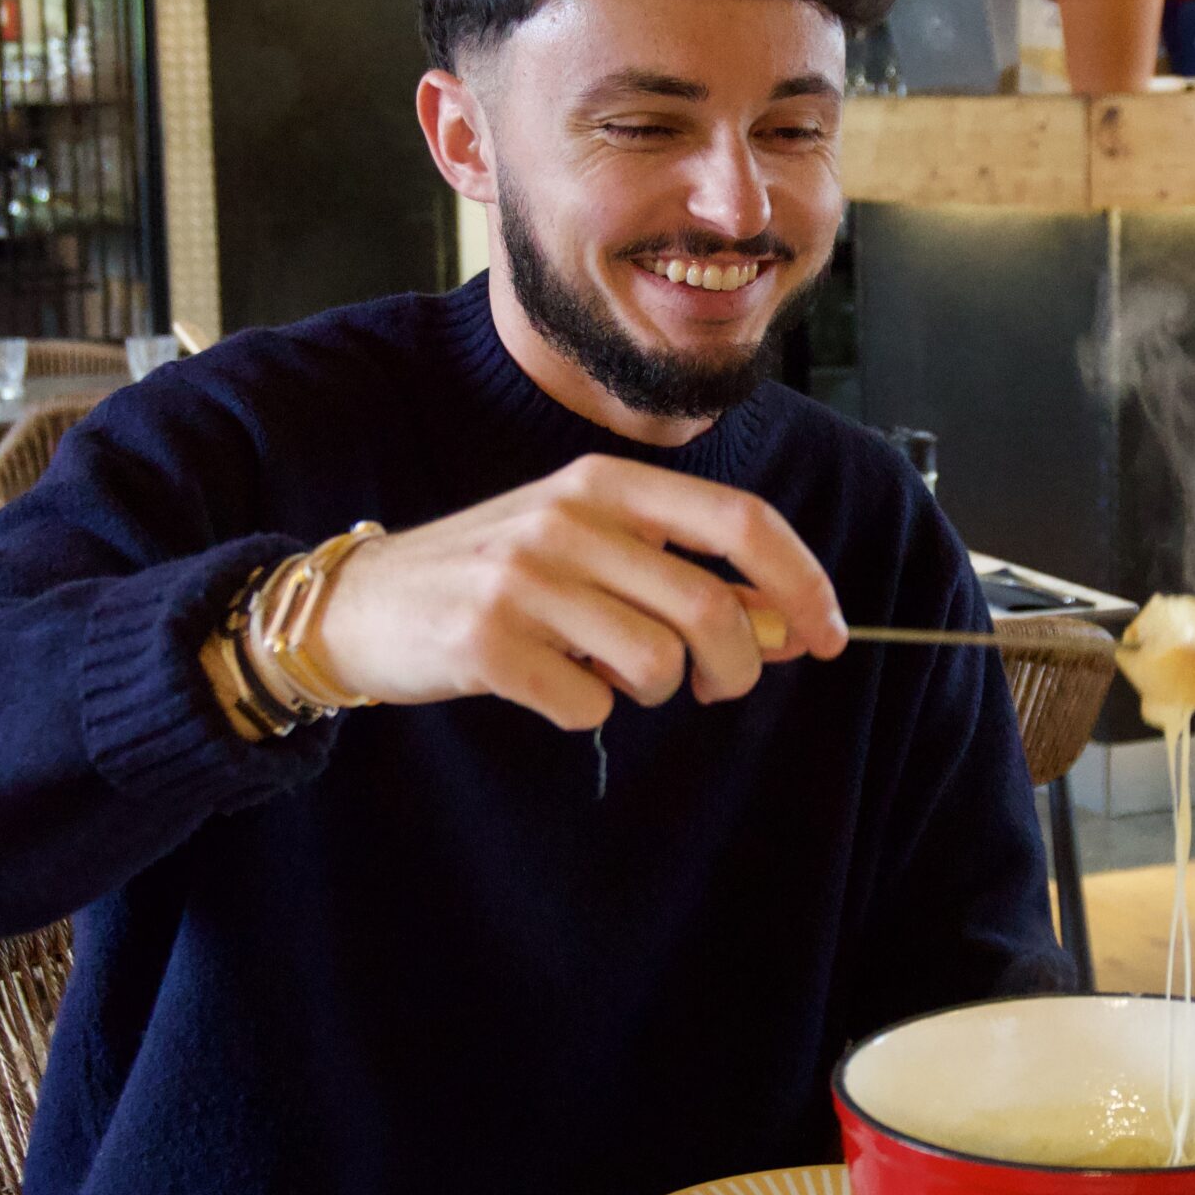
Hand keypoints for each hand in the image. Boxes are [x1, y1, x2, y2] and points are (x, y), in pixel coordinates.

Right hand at [313, 454, 847, 729]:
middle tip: (715, 687)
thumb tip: (785, 622)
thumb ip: (682, 573)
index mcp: (606, 483)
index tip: (830, 636)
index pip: (742, 521)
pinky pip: (589, 706)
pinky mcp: (488, 641)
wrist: (364, 604)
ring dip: (649, 691)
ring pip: (657, 667)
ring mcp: (525, 577)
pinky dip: (583, 711)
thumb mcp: (590, 549)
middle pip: (711, 611)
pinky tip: (545, 685)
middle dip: (737, 670)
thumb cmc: (498, 578)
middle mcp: (569, 517)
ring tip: (598, 669)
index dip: (802, 583)